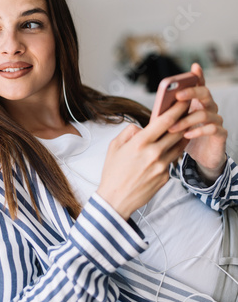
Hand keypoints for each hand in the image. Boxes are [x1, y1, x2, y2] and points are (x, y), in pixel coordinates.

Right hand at [97, 101, 189, 219]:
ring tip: (181, 130)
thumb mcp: (114, 147)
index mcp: (140, 143)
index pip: (164, 121)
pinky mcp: (165, 177)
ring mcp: (162, 166)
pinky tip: (166, 152)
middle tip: (188, 112)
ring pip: (178, 146)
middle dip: (184, 120)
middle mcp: (153, 154)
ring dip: (181, 137)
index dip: (177, 109)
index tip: (183, 101)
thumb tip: (142, 127)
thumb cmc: (113, 173)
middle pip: (177, 132)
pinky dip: (170, 154)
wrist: (116, 200)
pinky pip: (172, 161)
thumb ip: (129, 132)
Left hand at [168, 63, 227, 182]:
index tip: (194, 68)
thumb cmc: (186, 139)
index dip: (198, 76)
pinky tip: (186, 135)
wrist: (202, 159)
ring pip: (205, 113)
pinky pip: (212, 128)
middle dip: (191, 92)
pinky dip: (197, 131)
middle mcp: (210, 108)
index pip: (200, 85)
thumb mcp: (176, 125)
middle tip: (178, 95)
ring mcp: (217, 120)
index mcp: (198, 103)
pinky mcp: (221, 134)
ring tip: (172, 127)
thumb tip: (158, 109)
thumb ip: (170, 115)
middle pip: (205, 93)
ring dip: (186, 119)